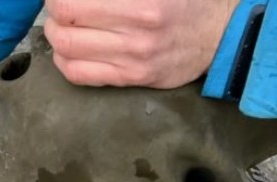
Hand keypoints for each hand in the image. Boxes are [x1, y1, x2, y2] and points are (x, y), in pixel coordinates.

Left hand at [44, 0, 239, 88]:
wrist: (224, 33)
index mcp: (142, 1)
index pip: (72, 2)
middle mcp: (136, 30)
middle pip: (64, 25)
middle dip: (52, 14)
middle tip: (57, 7)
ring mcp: (133, 58)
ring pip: (66, 51)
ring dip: (55, 36)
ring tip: (61, 26)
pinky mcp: (132, 78)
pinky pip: (79, 75)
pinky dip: (64, 60)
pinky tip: (68, 50)